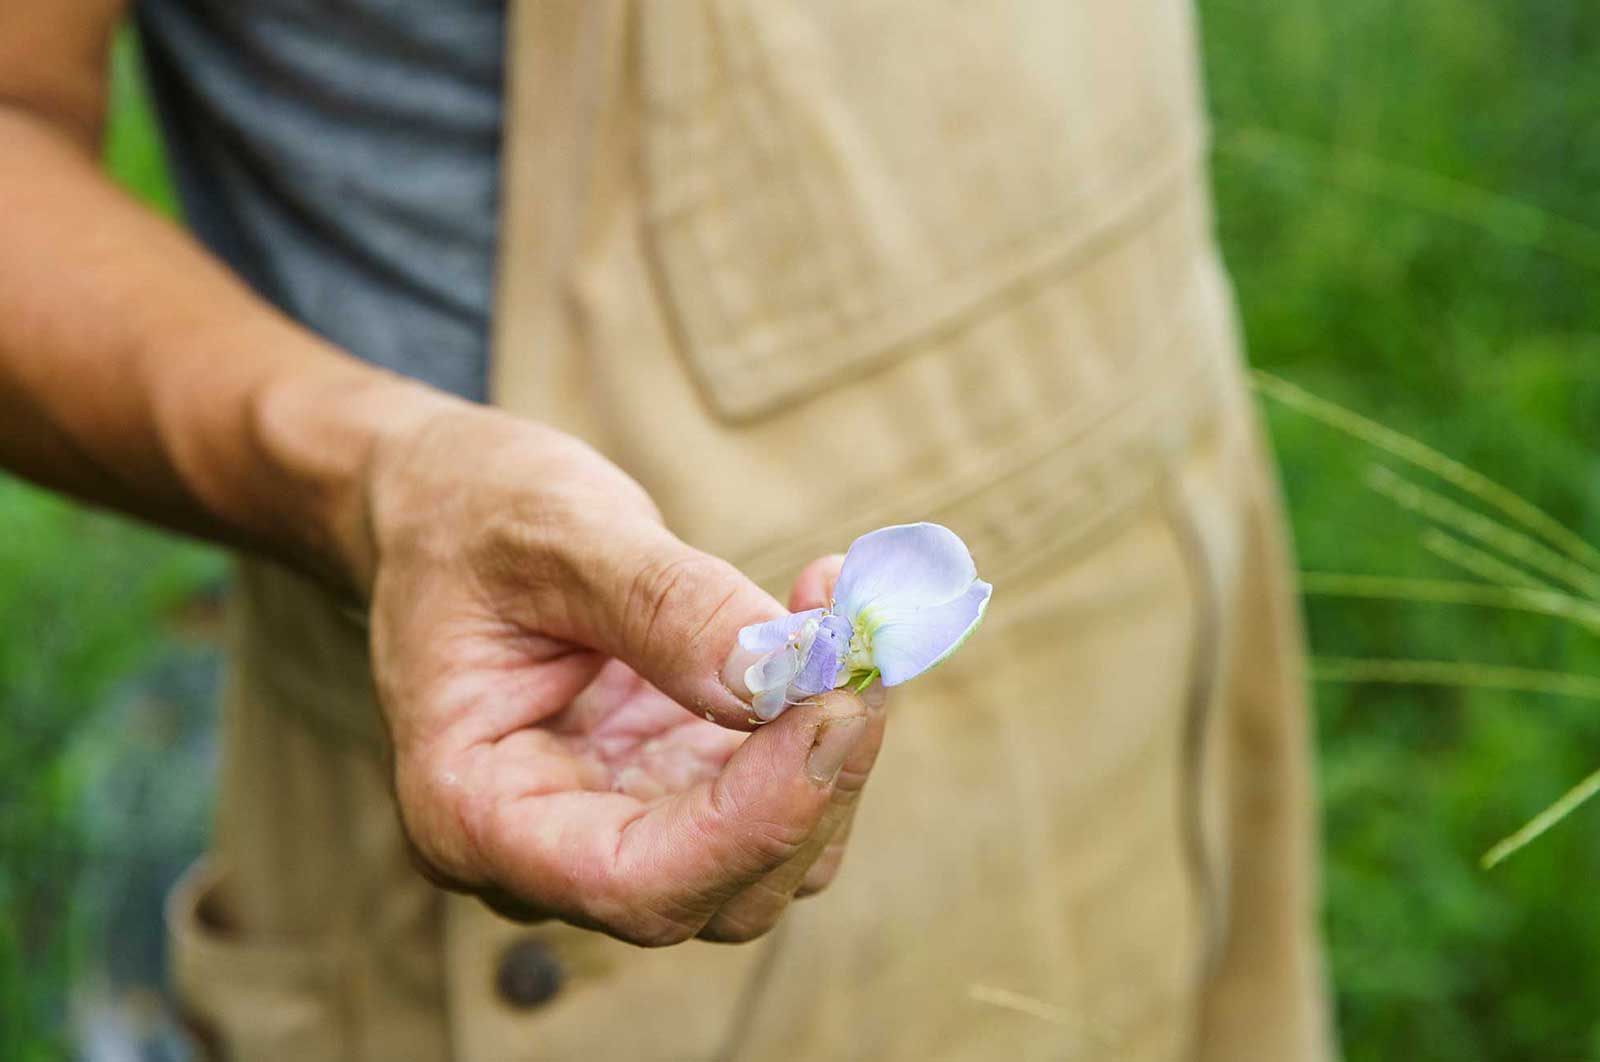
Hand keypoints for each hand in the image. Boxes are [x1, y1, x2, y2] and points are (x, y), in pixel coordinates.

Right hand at [357, 403, 886, 944]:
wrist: (446, 510)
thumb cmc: (471, 517)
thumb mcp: (556, 535)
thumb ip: (667, 608)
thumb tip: (788, 676)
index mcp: (472, 813)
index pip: (634, 881)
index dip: (756, 816)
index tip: (837, 699)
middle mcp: (543, 855)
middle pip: (720, 892)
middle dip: (812, 778)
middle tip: (857, 641)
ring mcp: (615, 828)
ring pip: (769, 864)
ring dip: (832, 754)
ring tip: (838, 615)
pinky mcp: (671, 792)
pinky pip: (775, 804)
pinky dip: (819, 728)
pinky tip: (819, 630)